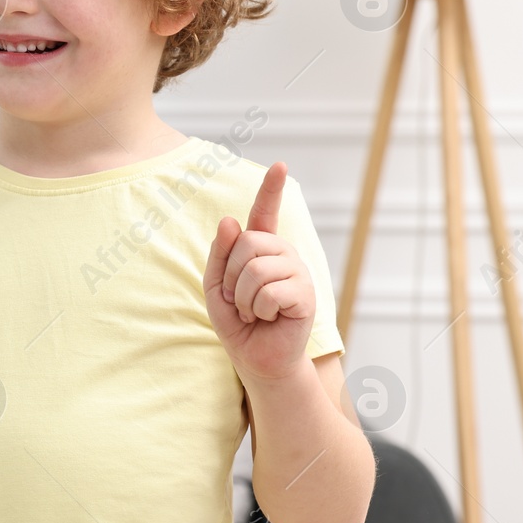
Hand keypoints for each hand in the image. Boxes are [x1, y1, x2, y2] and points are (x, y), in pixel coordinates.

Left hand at [203, 162, 314, 382]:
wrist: (256, 357)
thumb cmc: (238, 322)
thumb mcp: (217, 286)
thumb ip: (220, 254)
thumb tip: (230, 220)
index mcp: (262, 250)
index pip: (265, 214)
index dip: (271, 189)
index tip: (280, 165)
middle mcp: (284, 255)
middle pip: (248, 242)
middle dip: (232, 275)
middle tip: (241, 300)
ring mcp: (298, 273)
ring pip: (256, 267)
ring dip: (244, 297)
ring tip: (255, 312)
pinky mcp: (306, 295)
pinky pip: (270, 291)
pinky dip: (259, 310)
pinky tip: (269, 318)